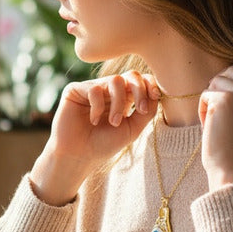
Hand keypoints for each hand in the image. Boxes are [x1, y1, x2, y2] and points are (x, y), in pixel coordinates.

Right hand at [30, 71, 159, 204]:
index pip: (140, 81)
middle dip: (140, 90)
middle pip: (131, 75)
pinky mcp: (75, 90)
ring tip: (114, 122)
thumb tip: (157, 94)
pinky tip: (93, 120)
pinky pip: (95, 89)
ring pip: (115, 80)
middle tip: (140, 110)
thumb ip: (146, 112)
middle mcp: (108, 91)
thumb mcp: (132, 130)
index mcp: (123, 98)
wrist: (78, 156)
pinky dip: (98, 106)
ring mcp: (92, 88)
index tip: (155, 96)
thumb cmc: (103, 145)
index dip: (150, 84)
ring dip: (119, 103)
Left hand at [198, 63, 232, 189]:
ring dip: (210, 99)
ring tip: (216, 121)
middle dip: (220, 87)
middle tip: (219, 111)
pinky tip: (210, 125)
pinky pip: (206, 93)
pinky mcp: (226, 98)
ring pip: (217, 80)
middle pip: (232, 70)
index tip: (228, 98)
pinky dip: (203, 109)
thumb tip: (228, 72)